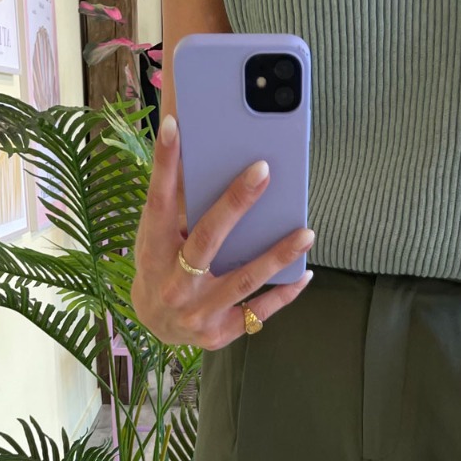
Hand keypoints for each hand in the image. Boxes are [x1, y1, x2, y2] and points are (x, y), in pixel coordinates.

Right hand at [131, 114, 314, 348]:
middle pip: (207, 239)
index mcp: (154, 251)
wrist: (154, 325)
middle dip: (236, 204)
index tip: (174, 127)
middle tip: (263, 171)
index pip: (158, 202)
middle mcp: (174, 283)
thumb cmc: (161, 268)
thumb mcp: (156, 239)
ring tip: (306, 233)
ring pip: (243, 280)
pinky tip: (304, 274)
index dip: (164, 165)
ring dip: (277, 255)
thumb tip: (206, 162)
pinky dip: (283, 294)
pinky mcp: (218, 333)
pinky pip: (258, 312)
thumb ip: (177, 210)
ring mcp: (197, 311)